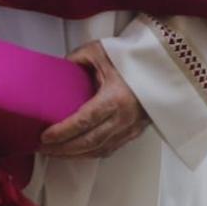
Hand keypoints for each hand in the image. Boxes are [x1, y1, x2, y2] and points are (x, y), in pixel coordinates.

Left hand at [40, 41, 148, 159]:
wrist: (162, 65)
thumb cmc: (134, 57)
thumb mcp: (100, 51)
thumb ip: (76, 59)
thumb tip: (57, 68)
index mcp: (117, 97)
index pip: (84, 121)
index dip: (63, 132)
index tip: (45, 137)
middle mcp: (125, 117)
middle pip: (89, 142)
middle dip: (63, 149)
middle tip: (43, 148)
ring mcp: (132, 127)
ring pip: (100, 150)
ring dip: (75, 154)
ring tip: (55, 152)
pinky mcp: (135, 131)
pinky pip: (110, 148)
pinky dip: (91, 152)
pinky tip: (78, 151)